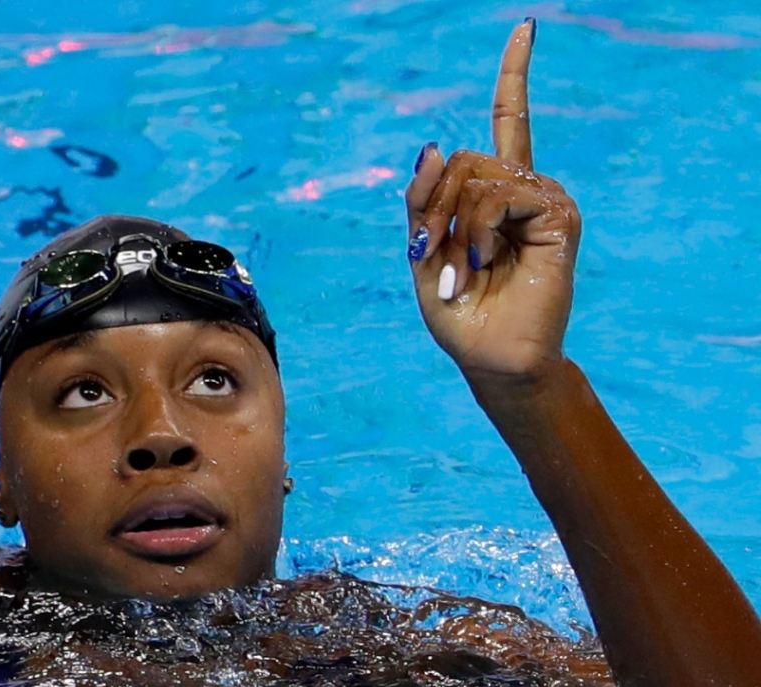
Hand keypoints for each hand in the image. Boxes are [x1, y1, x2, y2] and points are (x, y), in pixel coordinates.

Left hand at [405, 20, 581, 379]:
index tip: (526, 27)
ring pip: (478, 173)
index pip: (509, 121)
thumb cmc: (458, 311)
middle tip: (429, 252)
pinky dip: (478, 226)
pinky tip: (481, 258)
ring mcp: (543, 201)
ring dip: (453, 221)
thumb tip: (431, 143)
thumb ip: (422, 200)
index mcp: (493, 196)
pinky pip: (502, 193)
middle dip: (432, 203)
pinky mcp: (558, 217)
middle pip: (463, 156)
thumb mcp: (422, 251)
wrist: (492, 359)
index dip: (515, 75)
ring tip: (460, 266)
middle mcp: (522, 189)